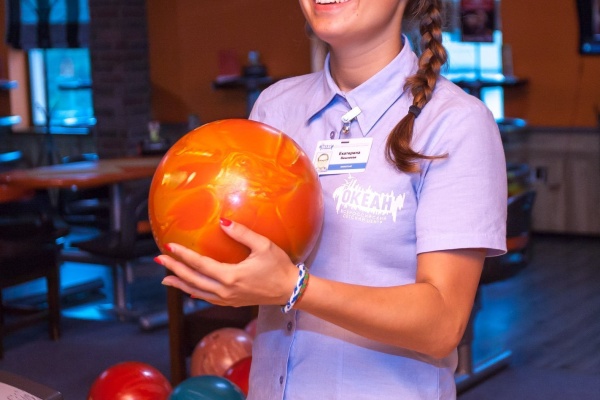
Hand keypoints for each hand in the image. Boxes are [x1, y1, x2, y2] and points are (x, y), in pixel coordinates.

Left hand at [156, 218, 298, 307]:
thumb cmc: (279, 266)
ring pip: (197, 292)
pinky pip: (207, 298)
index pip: (200, 264)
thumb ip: (242, 233)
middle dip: (174, 269)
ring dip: (180, 283)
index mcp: (231, 276)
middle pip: (193, 280)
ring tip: (165, 278)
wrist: (290, 290)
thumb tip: (222, 221)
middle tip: (159, 260)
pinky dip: (194, 292)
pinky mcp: (232, 302)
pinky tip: (188, 289)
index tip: (169, 246)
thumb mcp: (263, 245)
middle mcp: (225, 290)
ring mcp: (228, 299)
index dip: (183, 255)